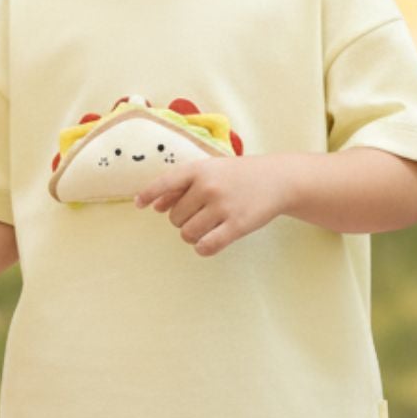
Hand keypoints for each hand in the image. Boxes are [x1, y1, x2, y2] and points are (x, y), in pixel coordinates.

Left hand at [134, 155, 293, 256]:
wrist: (277, 179)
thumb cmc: (238, 176)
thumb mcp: (210, 171)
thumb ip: (181, 186)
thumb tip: (154, 205)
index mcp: (199, 169)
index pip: (164, 183)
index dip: (148, 194)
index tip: (139, 204)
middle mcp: (208, 186)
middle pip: (175, 218)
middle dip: (182, 220)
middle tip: (201, 213)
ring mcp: (222, 206)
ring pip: (188, 234)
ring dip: (193, 236)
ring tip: (207, 226)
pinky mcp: (237, 225)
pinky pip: (206, 246)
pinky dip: (203, 248)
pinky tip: (209, 242)